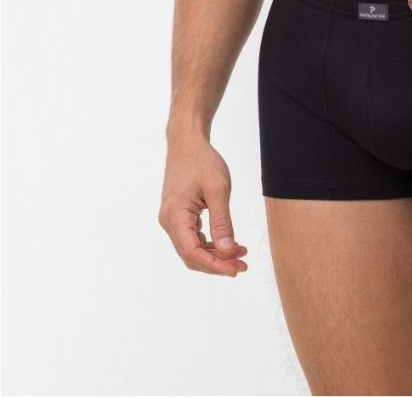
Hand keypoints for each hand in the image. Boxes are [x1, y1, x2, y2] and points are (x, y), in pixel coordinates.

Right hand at [159, 133, 248, 277]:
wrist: (187, 142)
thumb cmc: (201, 160)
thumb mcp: (218, 189)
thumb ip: (222, 221)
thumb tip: (227, 250)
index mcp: (175, 216)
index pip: (192, 252)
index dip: (214, 265)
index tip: (235, 269)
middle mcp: (169, 221)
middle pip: (191, 255)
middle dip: (217, 263)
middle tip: (242, 265)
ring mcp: (172, 219)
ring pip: (192, 248)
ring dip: (215, 255)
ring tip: (240, 254)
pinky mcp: (179, 215)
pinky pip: (193, 237)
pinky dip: (210, 243)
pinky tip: (228, 243)